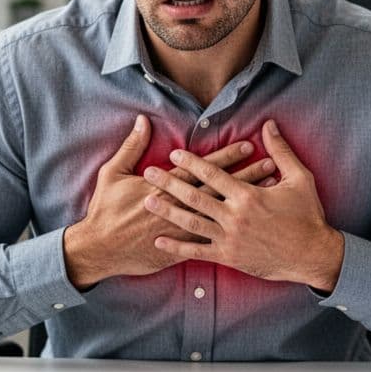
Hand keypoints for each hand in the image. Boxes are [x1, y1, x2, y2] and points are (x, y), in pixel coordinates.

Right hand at [63, 115, 277, 289]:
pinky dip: (232, 234)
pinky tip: (251, 228)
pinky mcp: (178, 250)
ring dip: (245, 203)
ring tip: (268, 195)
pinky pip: (210, 242)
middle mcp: (178, 207)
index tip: (248, 145)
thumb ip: (132, 146)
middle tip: (271, 165)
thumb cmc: (105, 210)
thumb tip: (143, 121)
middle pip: (219, 189)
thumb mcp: (113, 172)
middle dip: (246, 176)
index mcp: (164, 187)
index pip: (203, 168)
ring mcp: (180, 230)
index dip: (227, 156)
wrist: (99, 249)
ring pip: (221, 214)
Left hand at [143, 119, 343, 291]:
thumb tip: (269, 124)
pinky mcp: (229, 257)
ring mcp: (229, 239)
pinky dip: (177, 247)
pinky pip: (198, 252)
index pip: (213, 174)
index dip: (192, 163)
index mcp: (248, 195)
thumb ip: (281, 151)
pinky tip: (159, 241)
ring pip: (191, 223)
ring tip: (147, 201)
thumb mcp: (300, 178)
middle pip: (195, 196)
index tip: (174, 153)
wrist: (313, 255)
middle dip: (169, 183)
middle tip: (149, 173)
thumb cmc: (308, 215)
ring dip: (167, 212)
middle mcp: (234, 216)